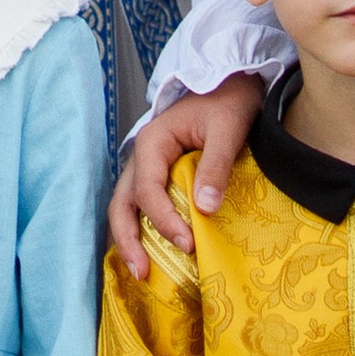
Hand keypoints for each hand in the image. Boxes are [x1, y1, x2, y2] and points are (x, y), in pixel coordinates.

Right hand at [109, 75, 263, 277]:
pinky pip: (142, 206)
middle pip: (123, 203)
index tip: (188, 243)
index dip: (164, 220)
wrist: (231, 83)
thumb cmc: (229, 102)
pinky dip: (141, 230)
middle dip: (129, 239)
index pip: (148, 190)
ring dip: (129, 239)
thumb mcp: (228, 128)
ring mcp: (147, 167)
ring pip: (126, 207)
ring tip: (142, 272)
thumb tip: (205, 208)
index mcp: (153, 142)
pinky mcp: (159, 176)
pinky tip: (152, 254)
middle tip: (144, 273)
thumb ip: (216, 165)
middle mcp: (142, 157)